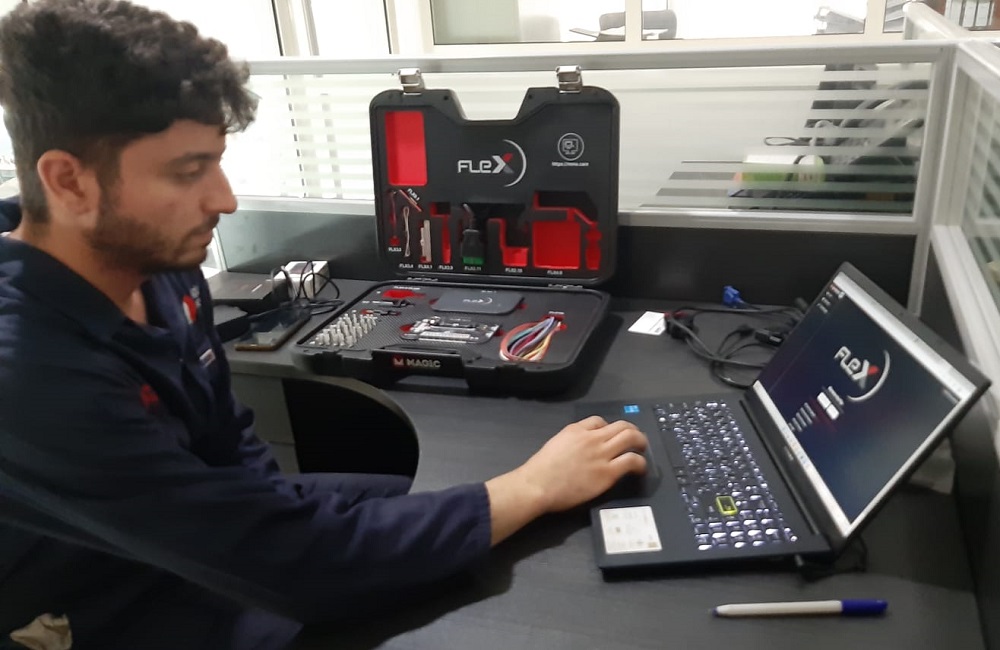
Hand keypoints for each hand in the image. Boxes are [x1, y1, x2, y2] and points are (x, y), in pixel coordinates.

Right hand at [485, 416, 647, 544]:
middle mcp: (592, 438)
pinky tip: (640, 469)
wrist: (538, 485)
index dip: (609, 427)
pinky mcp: (608, 473)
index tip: (611, 436)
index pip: (599, 420)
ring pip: (630, 438)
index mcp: (576, 430)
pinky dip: (640, 463)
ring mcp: (601, 455)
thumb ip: (571, 441)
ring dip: (641, 442)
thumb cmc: (541, 470)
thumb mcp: (555, 444)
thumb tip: (582, 447)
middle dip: (632, 430)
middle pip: (621, 425)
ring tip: (642, 449)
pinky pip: (632, 461)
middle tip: (636, 439)